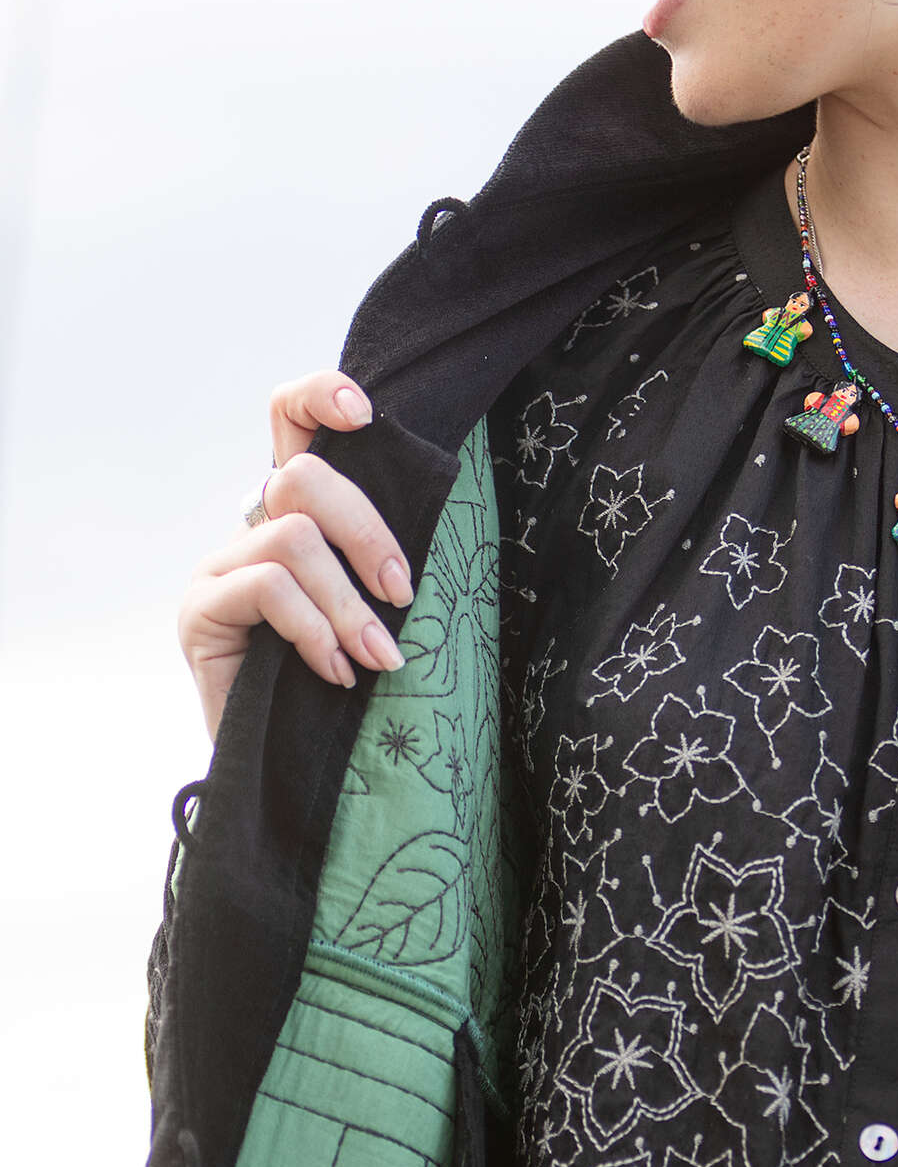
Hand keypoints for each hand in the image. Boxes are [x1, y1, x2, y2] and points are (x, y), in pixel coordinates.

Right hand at [178, 370, 412, 742]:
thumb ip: (379, 559)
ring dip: (348, 602)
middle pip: (301, 476)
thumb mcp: (372, 607)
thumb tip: (429, 530)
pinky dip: (314, 629)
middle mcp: (250, 530)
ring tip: (377, 657)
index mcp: (296, 516)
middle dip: (368, 531)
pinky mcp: (199, 610)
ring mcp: (218, 568)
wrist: (284, 769)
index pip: (288, 421)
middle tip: (403, 592)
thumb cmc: (341, 686)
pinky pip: (268, 587)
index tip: (366, 413)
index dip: (319, 397)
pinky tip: (335, 673)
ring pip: (293, 538)